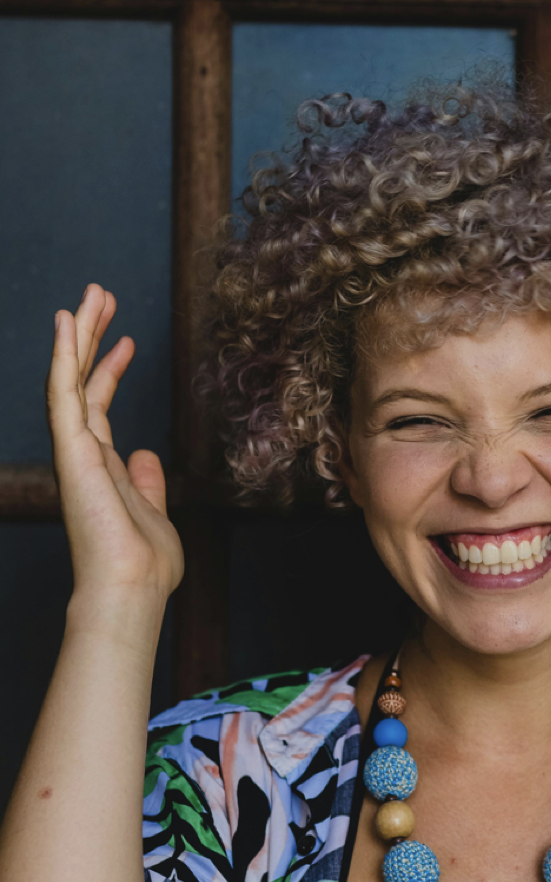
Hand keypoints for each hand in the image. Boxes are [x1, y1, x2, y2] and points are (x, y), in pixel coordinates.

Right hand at [46, 284, 183, 600]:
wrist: (133, 588)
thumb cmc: (144, 564)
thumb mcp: (155, 512)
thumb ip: (147, 481)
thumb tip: (146, 453)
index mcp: (103, 467)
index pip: (101, 406)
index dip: (111, 370)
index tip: (128, 340)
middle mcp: (84, 454)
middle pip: (83, 382)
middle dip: (92, 337)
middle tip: (102, 295)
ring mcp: (75, 451)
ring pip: (71, 378)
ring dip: (81, 334)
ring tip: (94, 293)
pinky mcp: (72, 451)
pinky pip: (65, 393)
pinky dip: (66, 355)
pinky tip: (70, 321)